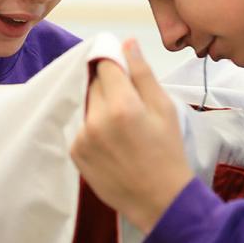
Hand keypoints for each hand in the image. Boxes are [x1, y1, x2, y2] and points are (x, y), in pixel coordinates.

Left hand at [72, 39, 194, 232]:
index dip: (113, 61)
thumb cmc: (168, 153)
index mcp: (122, 105)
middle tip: (129, 104)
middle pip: (94, 83)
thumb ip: (143, 73)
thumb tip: (127, 42)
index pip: (104, 64)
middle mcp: (96, 120)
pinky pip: (81, 126)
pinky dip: (93, 127)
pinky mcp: (75, 153)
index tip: (120, 65)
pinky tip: (112, 142)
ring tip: (122, 127)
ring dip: (100, 107)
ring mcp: (82, 138)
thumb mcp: (164, 109)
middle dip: (109, 86)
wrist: (159, 200)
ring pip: (86, 104)